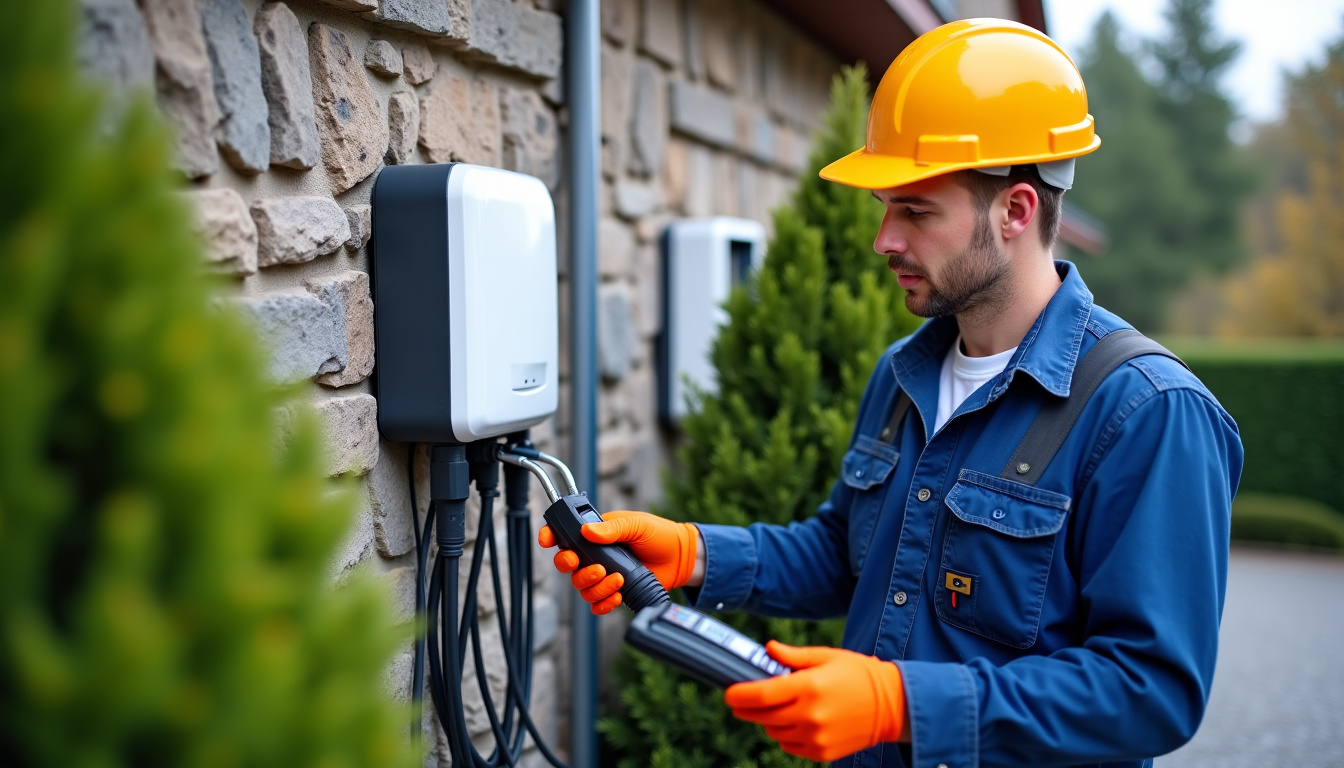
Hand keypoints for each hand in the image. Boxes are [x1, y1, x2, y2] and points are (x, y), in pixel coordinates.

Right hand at [537, 509, 699, 614]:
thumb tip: (587, 532)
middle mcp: (595, 555)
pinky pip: (596, 604)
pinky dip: (603, 603)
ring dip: (595, 586)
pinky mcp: (614, 592)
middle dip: (570, 566)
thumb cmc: (659, 535)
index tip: (547, 540)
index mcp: (596, 533)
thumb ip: (613, 528)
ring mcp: (603, 575)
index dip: (551, 536)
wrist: (681, 559)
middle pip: (566, 565)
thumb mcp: (637, 525)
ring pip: (581, 587)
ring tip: (617, 578)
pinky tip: (618, 595)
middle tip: (594, 566)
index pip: (565, 534)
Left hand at [724, 641, 905, 762]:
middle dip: (748, 708)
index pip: (762, 694)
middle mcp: (810, 715)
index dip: (740, 695)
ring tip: (777, 708)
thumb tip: (767, 648)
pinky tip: (794, 721)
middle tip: (741, 701)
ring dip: (769, 721)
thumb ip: (793, 656)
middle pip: (763, 716)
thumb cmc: (857, 674)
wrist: (891, 705)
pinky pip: (790, 746)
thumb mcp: (826, 656)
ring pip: (775, 732)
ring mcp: (816, 737)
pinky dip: (786, 735)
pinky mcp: (822, 753)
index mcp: (809, 687)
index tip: (728, 693)